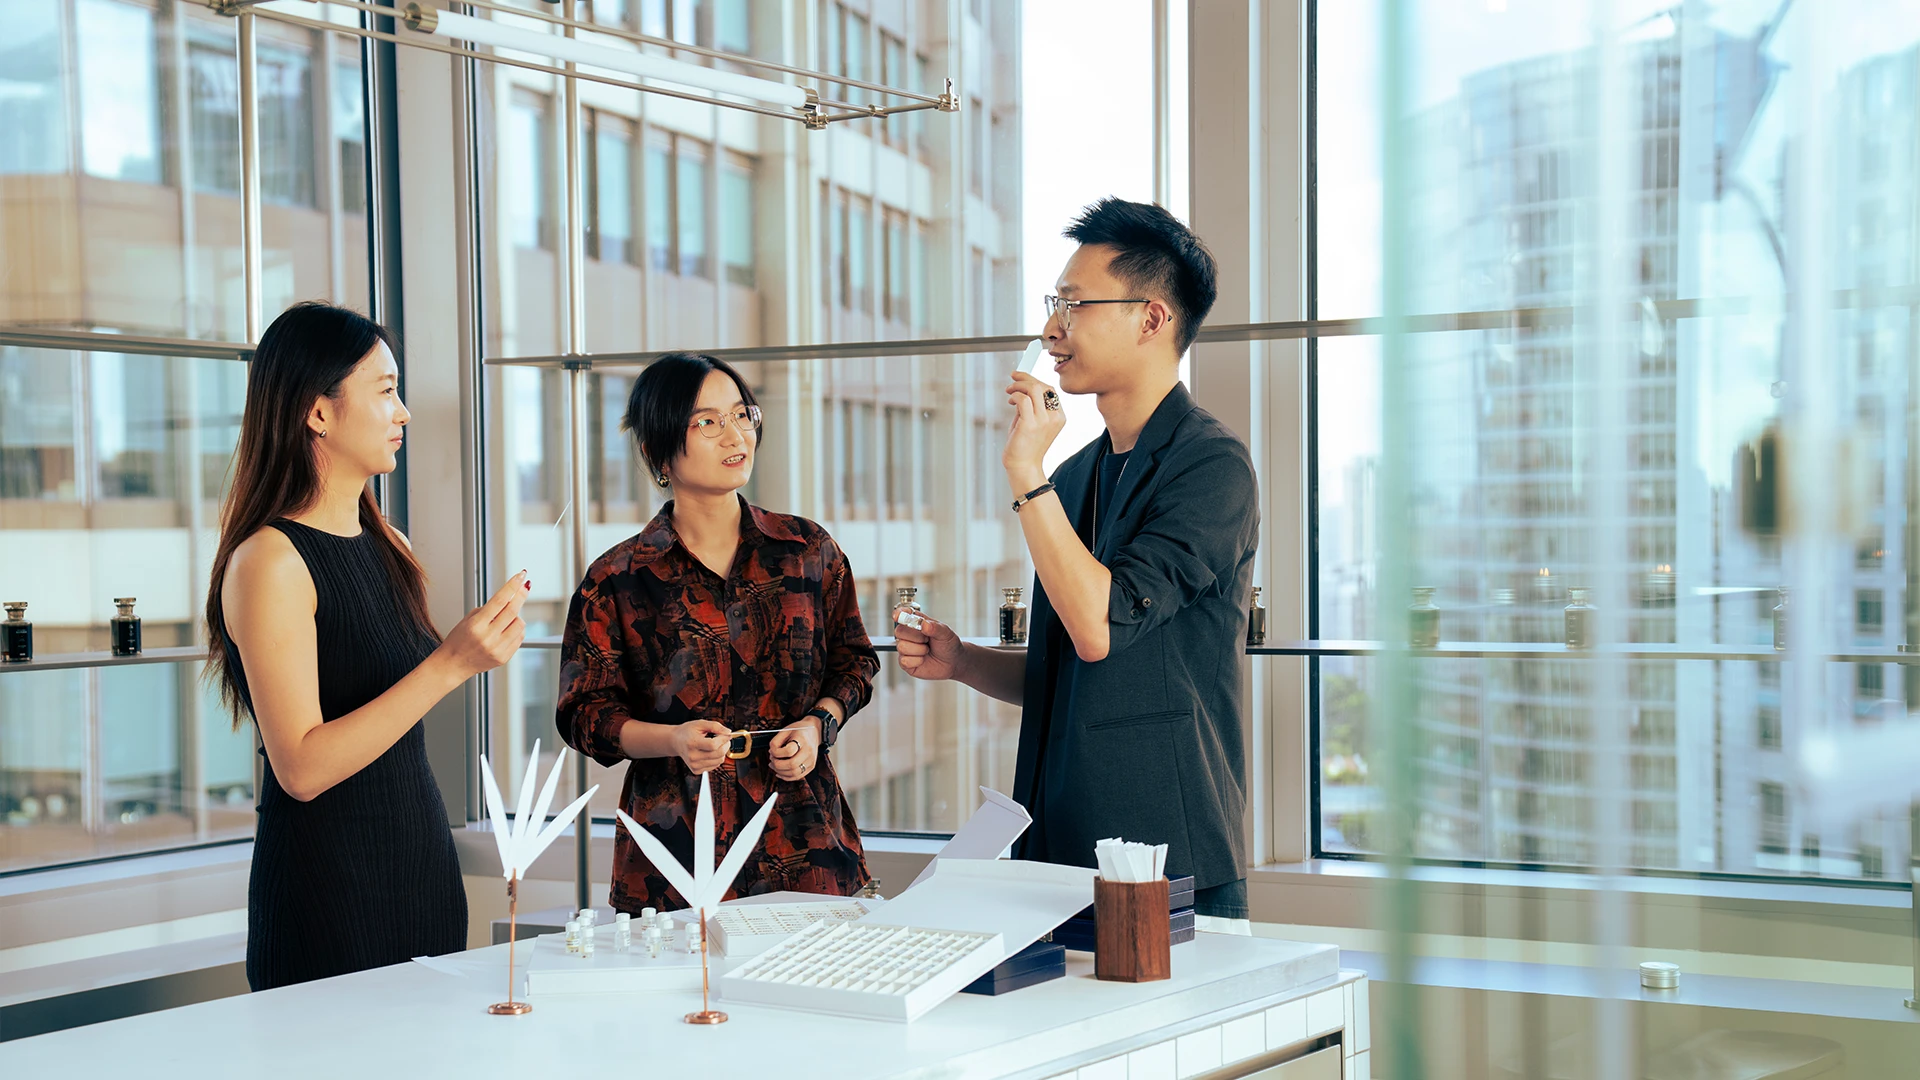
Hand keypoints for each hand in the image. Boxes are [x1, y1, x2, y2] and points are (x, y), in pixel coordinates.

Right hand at [436, 571, 528, 677]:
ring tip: (505, 619)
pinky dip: (517, 631)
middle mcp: (487, 637)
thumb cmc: (458, 640)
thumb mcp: (468, 620)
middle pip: (513, 611)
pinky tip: (506, 631)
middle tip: (525, 586)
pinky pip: (520, 638)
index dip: (512, 586)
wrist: (453, 664)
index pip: (499, 600)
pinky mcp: (504, 658)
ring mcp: (497, 649)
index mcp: (476, 625)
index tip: (520, 576)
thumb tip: (510, 596)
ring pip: (520, 624)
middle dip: (521, 595)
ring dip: (516, 616)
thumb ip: (488, 609)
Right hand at [671, 720, 732, 773]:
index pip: (713, 745)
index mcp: (692, 743)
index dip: (723, 739)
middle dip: (725, 745)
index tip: (726, 734)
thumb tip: (728, 733)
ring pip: (719, 761)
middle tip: (723, 738)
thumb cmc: (688, 732)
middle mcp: (692, 756)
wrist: (676, 741)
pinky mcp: (696, 770)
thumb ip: (715, 726)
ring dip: (722, 752)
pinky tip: (710, 752)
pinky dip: (716, 758)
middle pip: (718, 754)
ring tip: (715, 744)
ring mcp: (694, 765)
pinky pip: (714, 766)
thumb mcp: (700, 724)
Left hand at [768, 718, 820, 781]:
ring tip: (774, 765)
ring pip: (794, 773)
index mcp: (802, 740)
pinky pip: (797, 776)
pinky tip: (779, 772)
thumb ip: (775, 742)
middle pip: (792, 765)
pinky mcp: (811, 767)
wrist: (814, 732)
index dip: (776, 753)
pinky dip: (786, 777)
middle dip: (777, 765)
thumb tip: (771, 754)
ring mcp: (811, 761)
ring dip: (780, 772)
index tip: (772, 751)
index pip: (788, 751)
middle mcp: (809, 752)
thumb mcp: (785, 730)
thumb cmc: (798, 731)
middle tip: (772, 759)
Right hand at [895, 613, 964, 682]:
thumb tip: (924, 624)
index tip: (897, 616)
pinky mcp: (905, 662)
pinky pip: (904, 661)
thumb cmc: (948, 645)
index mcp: (917, 622)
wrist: (953, 662)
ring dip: (919, 650)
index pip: (903, 614)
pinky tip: (923, 659)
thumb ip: (935, 627)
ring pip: (902, 646)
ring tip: (927, 650)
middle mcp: (909, 634)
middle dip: (916, 636)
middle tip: (927, 639)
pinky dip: (917, 661)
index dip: (899, 614)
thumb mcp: (946, 633)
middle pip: (899, 631)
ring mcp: (906, 648)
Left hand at [1003, 372, 1065, 489]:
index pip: (1050, 390)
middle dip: (1026, 378)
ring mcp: (1044, 421)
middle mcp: (1054, 417)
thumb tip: (1022, 388)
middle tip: (1012, 379)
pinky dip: (1015, 396)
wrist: (1023, 467)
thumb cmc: (1025, 446)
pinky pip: (1023, 399)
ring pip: (1034, 389)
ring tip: (1009, 391)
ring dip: (1019, 386)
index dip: (1034, 380)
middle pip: (1043, 386)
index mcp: (1059, 417)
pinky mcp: (1030, 424)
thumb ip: (1031, 406)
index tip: (1021, 377)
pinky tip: (1010, 401)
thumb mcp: (1032, 422)